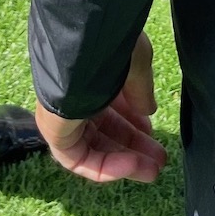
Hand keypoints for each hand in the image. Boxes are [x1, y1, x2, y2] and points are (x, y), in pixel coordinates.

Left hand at [35, 34, 166, 183]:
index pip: (111, 104)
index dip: (133, 119)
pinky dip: (108, 166)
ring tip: (153, 169)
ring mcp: (64, 115)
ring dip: (126, 161)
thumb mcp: (135, 64)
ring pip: (96, 148)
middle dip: (135, 146)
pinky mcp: (56, 134)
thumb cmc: (109, 47)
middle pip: (106, 130)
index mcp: (91, 75)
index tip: (152, 128)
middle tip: (159, 159)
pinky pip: (82, 159)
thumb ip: (141, 89)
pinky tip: (133, 165)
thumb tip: (148, 110)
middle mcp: (76, 95)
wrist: (83, 46)